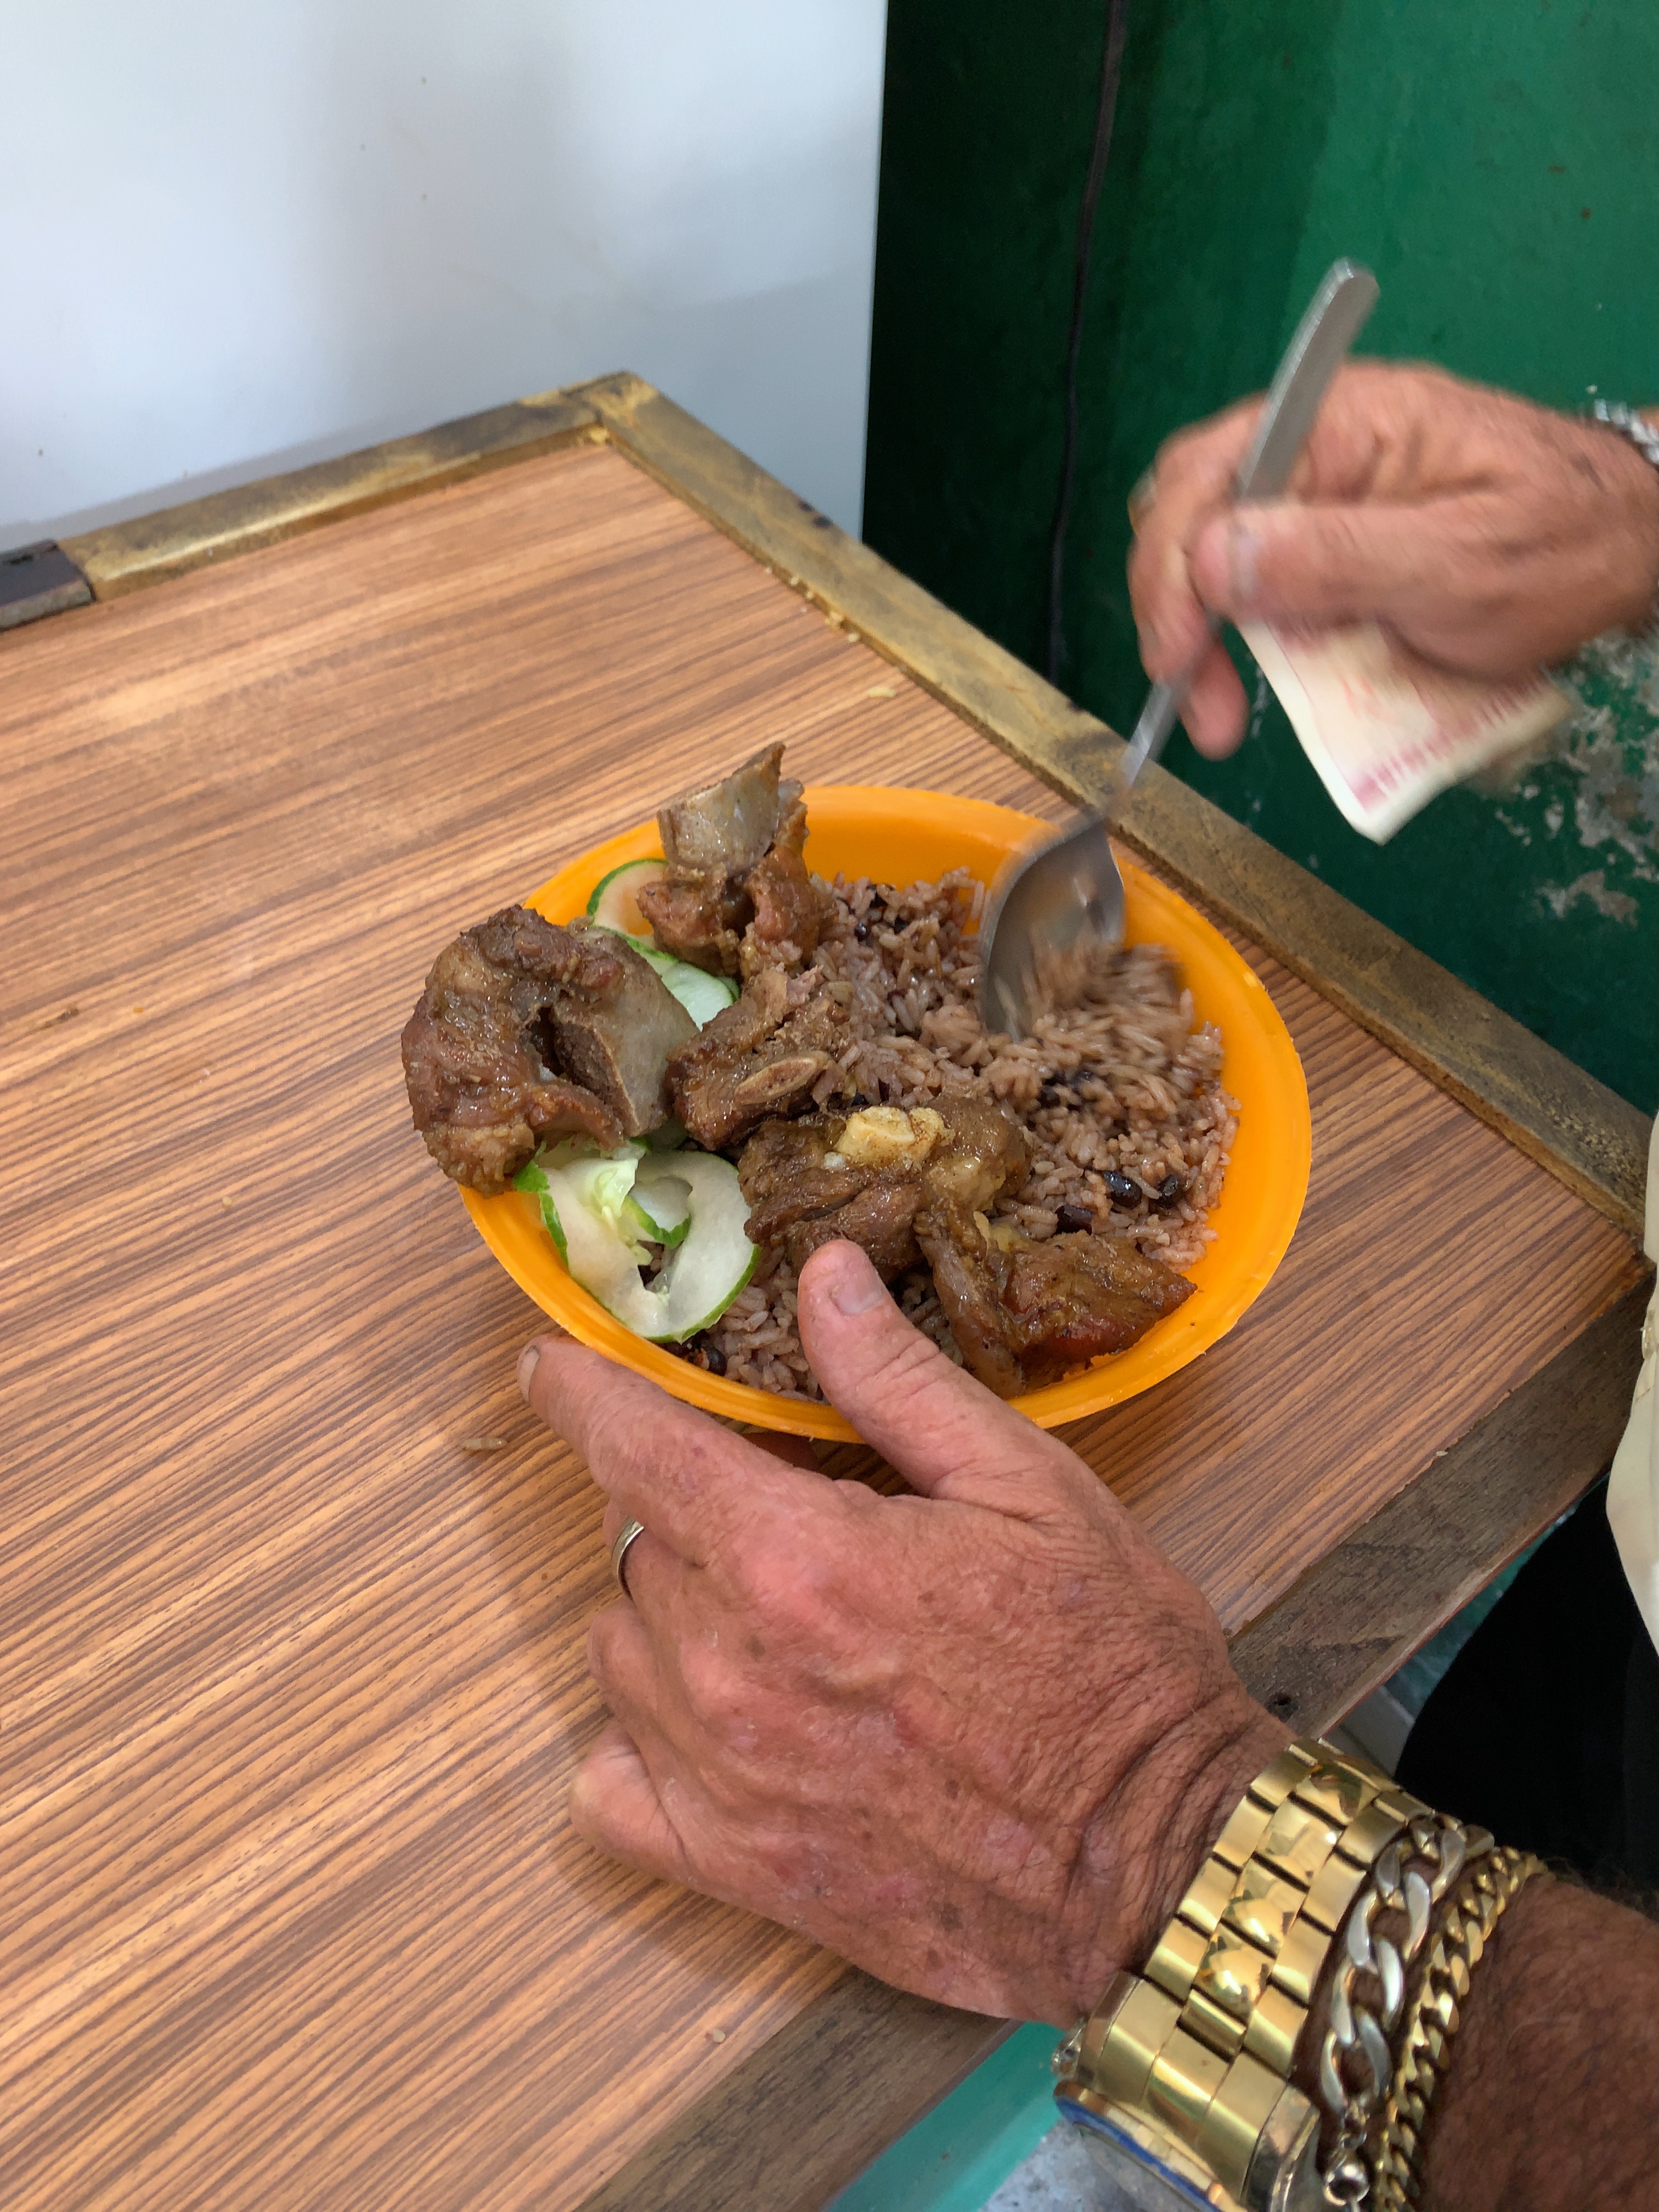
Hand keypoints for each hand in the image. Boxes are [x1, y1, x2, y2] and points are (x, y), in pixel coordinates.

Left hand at [520, 1240, 1283, 2022]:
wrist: (1159, 1865)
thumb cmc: (1108, 1663)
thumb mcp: (1028, 1488)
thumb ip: (899, 1382)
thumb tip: (822, 1278)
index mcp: (797, 1558)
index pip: (631, 1449)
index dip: (579, 1394)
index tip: (548, 1367)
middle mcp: (731, 1670)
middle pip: (633, 1547)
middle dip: (685, 1512)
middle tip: (779, 1517)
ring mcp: (724, 1781)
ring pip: (619, 1653)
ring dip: (670, 1618)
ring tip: (770, 1619)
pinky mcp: (737, 1872)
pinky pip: (609, 1789)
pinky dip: (637, 1746)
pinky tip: (708, 1727)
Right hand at [1128, 360, 1658, 756]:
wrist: (1631, 546)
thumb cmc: (1563, 547)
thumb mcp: (1455, 565)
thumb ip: (1332, 559)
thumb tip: (1210, 559)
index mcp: (1338, 423)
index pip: (1204, 481)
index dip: (1171, 576)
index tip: (1179, 664)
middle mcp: (1315, 445)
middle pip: (1187, 512)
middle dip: (1176, 612)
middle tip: (1201, 705)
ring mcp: (1322, 493)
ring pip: (1213, 552)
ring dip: (1205, 632)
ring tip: (1225, 708)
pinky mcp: (1334, 540)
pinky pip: (1262, 580)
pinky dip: (1247, 635)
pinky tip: (1264, 679)